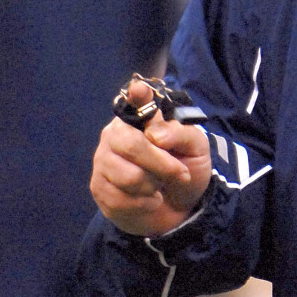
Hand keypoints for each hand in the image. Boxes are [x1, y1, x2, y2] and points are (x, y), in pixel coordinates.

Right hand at [90, 78, 211, 237]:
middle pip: (130, 145)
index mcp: (139, 118)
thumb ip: (182, 134)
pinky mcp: (99, 189)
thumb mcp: (196, 149)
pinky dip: (145, 204)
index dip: (137, 96)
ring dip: (153, 186)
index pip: (135, 102)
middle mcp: (114, 135)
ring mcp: (103, 162)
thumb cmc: (184, 168)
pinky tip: (148, 199)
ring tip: (158, 185)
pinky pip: (121, 199)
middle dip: (162, 165)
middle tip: (179, 173)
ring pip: (128, 176)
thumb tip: (155, 135)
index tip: (140, 90)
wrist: (180, 206)